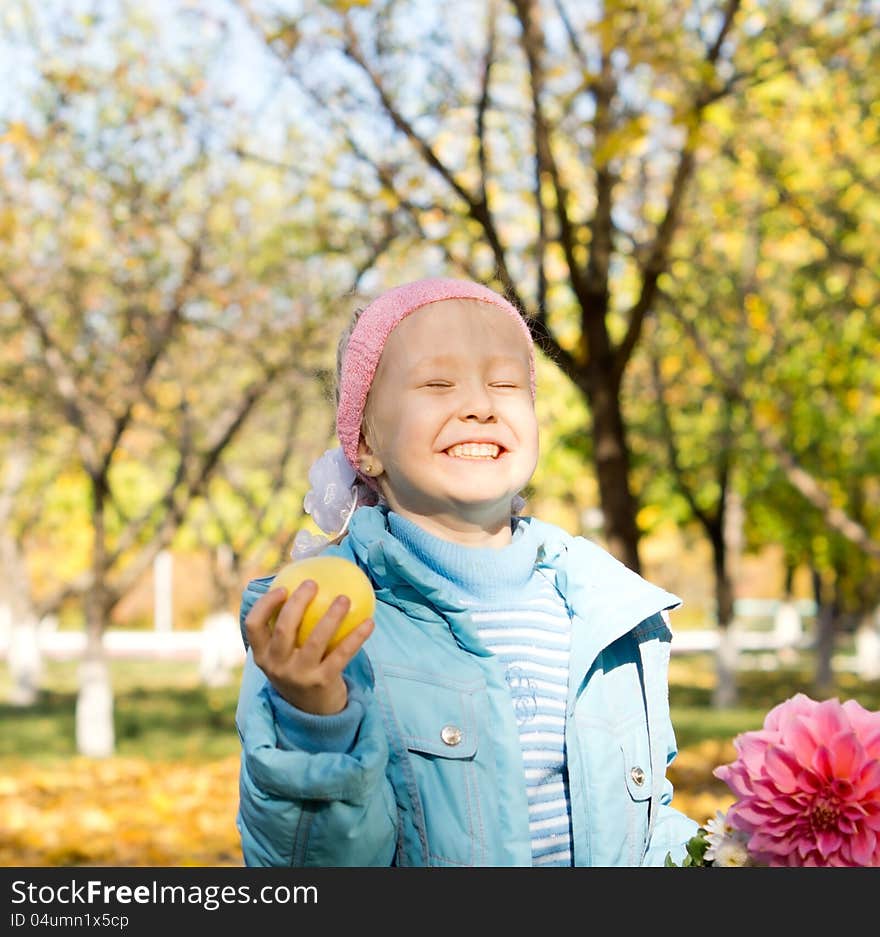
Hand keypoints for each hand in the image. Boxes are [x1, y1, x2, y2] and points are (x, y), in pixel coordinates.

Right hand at [244, 580, 374, 714]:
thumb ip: (286, 630)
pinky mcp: (322, 682)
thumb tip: (302, 585)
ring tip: (344, 599)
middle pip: (283, 628)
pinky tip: (369, 622)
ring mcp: (299, 676)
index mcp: (262, 656)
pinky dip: (356, 636)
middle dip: (297, 602)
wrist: (313, 712)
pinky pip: (342, 654)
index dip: (265, 604)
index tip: (283, 587)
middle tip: (313, 584)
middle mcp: (277, 666)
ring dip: (331, 616)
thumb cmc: (299, 670)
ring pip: (315, 640)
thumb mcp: (283, 656)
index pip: (252, 626)